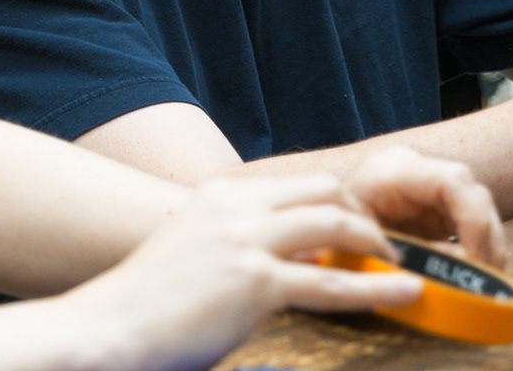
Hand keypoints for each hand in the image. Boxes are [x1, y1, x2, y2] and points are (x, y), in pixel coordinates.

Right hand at [57, 174, 421, 370]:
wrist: (109, 329)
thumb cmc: (146, 305)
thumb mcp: (193, 252)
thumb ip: (238, 245)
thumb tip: (289, 261)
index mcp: (219, 194)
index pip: (298, 184)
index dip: (338, 203)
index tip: (359, 227)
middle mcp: (235, 206)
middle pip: (324, 190)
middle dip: (365, 213)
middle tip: (387, 245)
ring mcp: (246, 241)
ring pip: (336, 223)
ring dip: (377, 243)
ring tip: (401, 266)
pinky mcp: (254, 282)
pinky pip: (331, 280)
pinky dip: (375, 287)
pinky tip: (403, 293)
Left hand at [346, 147, 505, 267]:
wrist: (317, 220)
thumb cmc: (332, 231)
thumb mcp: (359, 246)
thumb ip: (405, 255)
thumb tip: (457, 266)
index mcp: (390, 171)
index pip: (452, 181)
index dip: (473, 221)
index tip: (475, 259)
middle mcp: (413, 168)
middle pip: (472, 193)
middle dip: (486, 237)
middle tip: (484, 275)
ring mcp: (425, 181)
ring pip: (476, 205)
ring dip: (486, 243)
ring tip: (480, 276)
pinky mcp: (432, 199)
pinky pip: (467, 217)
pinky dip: (475, 244)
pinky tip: (470, 268)